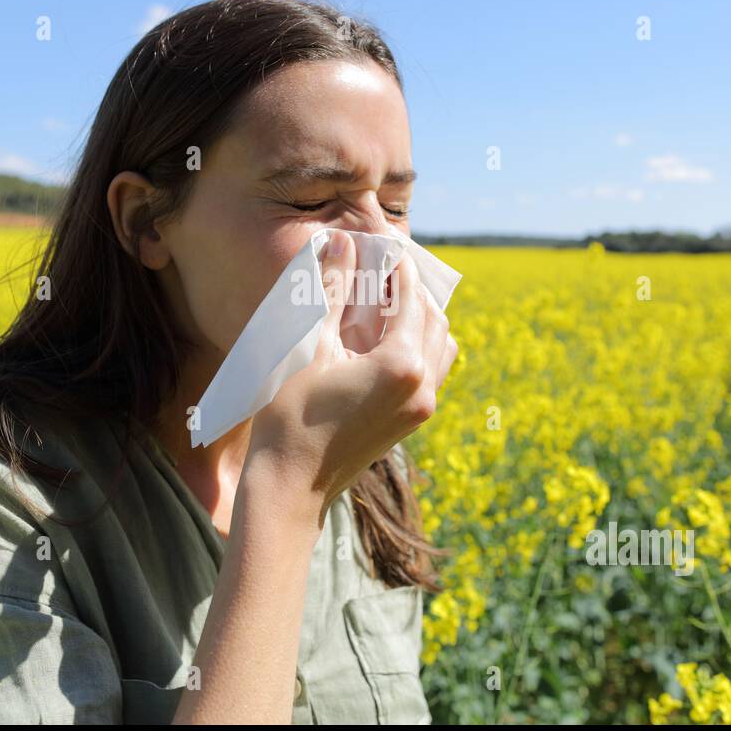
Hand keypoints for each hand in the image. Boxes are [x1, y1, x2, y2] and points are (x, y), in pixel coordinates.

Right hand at [243, 229, 457, 529]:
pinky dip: (419, 346)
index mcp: (402, 364)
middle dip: (410, 290)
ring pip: (439, 346)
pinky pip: (432, 372)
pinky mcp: (412, 422)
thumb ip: (331, 292)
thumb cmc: (292, 418)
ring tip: (386, 303)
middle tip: (382, 271)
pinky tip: (385, 341)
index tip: (381, 248)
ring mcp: (421, 408)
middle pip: (432, 319)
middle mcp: (423, 386)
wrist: (290, 486)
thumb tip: (340, 244)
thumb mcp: (310, 347)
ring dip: (420, 319)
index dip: (397, 268)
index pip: (410, 298)